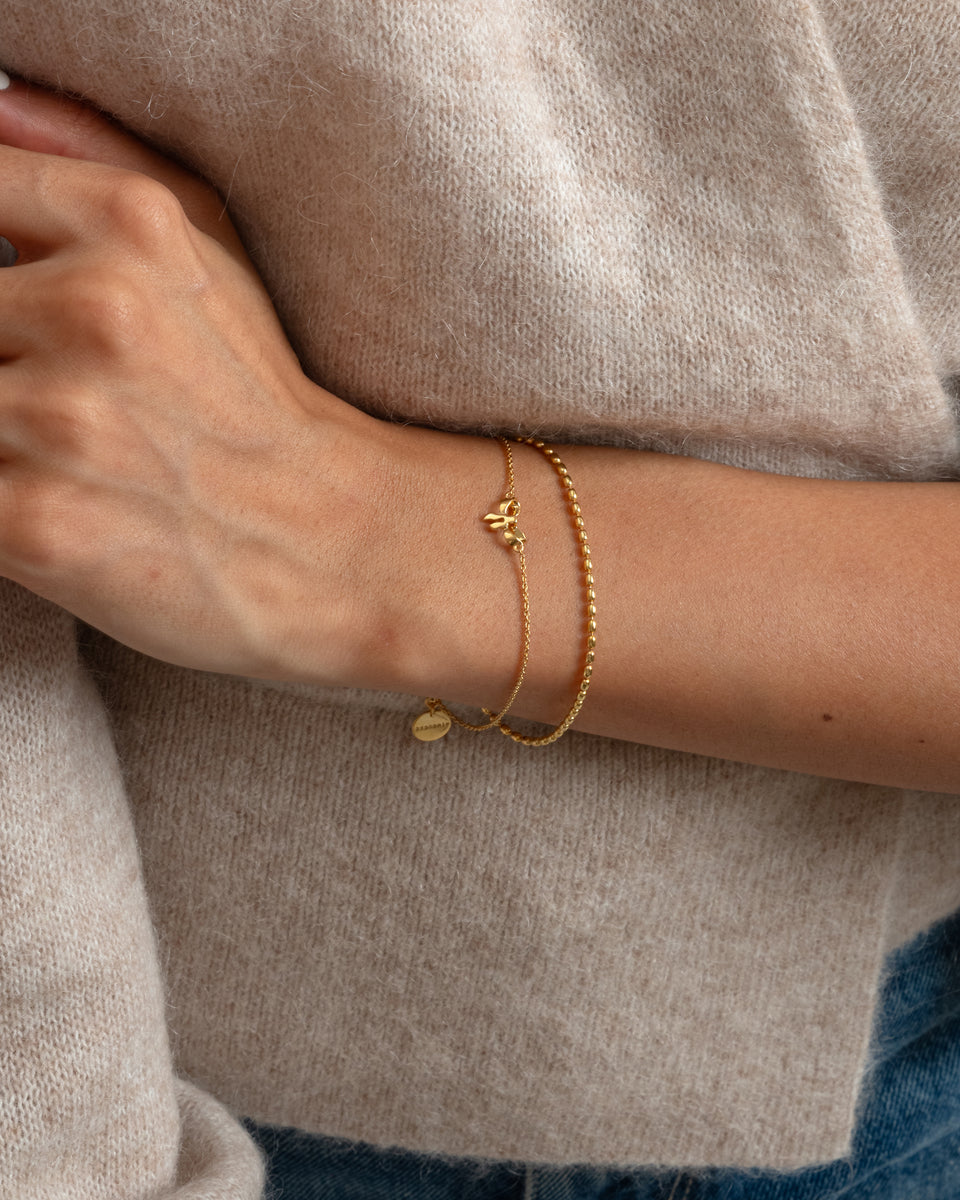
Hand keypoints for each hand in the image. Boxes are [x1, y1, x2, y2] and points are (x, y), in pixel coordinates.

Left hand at [0, 81, 391, 680]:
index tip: (24, 326)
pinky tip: (46, 500)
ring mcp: (61, 419)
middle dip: (1, 361)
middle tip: (46, 396)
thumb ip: (101, 160)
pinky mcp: (37, 523)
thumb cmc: (261, 405)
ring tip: (55, 454)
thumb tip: (3, 114)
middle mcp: (92, 311)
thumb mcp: (213, 251)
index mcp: (128, 227)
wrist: (329, 543)